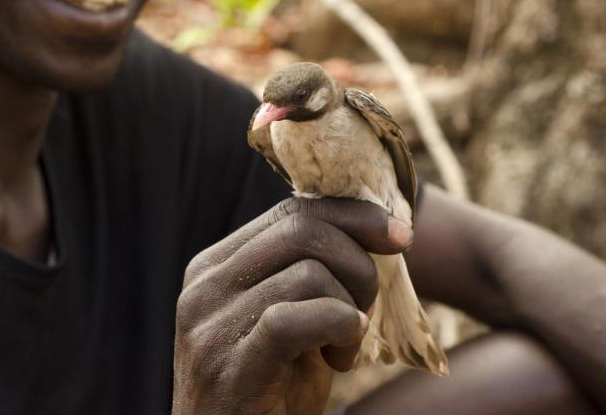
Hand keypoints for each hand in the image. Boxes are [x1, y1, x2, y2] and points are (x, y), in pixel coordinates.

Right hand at [172, 197, 411, 414]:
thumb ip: (306, 273)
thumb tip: (374, 224)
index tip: (400, 235)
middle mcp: (204, 286)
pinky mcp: (228, 365)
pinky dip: (337, 328)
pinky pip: (295, 320)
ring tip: (340, 353)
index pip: (291, 213)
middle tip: (364, 312)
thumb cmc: (268, 391)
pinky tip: (341, 357)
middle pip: (302, 232)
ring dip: (349, 312)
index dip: (352, 216)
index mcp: (215, 266)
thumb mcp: (288, 320)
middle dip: (358, 265)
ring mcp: (210, 325)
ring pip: (310, 274)